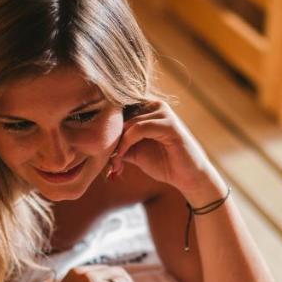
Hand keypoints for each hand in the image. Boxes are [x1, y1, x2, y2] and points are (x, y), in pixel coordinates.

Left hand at [108, 101, 223, 204]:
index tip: (97, 149)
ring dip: (117, 144)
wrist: (187, 177)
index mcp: (147, 107)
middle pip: (120, 113)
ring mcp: (163, 112)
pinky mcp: (169, 124)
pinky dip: (126, 143)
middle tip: (107, 160)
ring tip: (115, 163)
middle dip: (110, 137)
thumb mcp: (134, 151)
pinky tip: (122, 158)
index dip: (105, 127)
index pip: (117, 108)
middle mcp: (155, 104)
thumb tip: (94, 142)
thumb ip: (118, 142)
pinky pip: (138, 128)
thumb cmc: (163, 162)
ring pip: (127, 121)